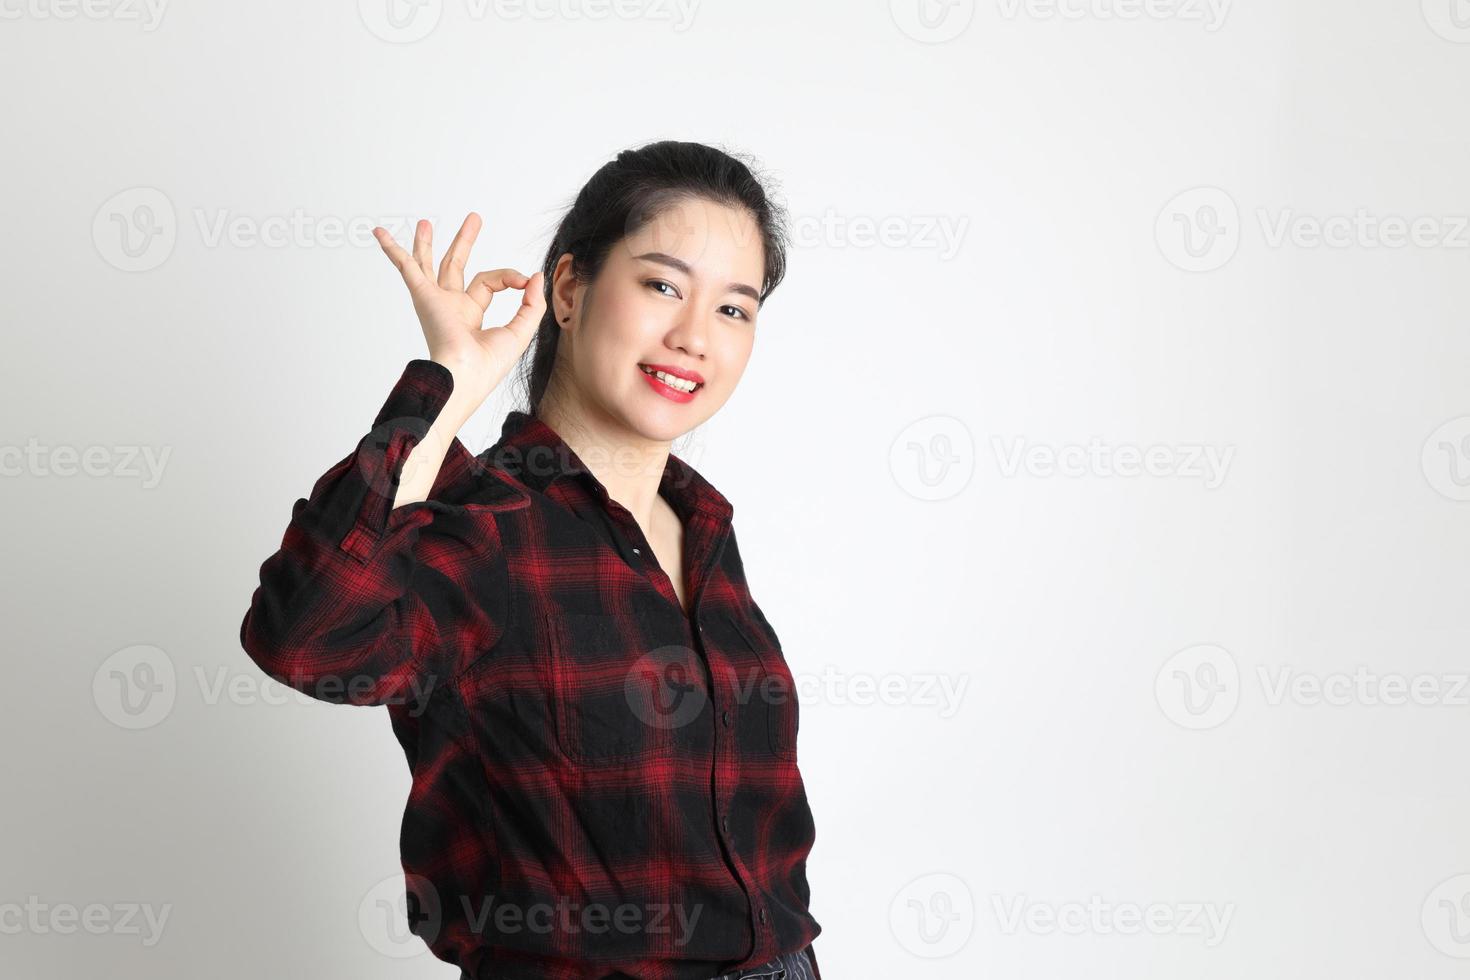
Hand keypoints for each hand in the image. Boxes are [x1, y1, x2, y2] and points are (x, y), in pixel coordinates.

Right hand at [372, 213, 545, 408]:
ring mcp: (434, 301)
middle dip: (464, 242)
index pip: (490, 282)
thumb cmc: (488, 364)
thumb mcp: (521, 331)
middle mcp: (450, 307)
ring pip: (428, 265)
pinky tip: (380, 232)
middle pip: (456, 267)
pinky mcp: (424, 297)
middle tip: (474, 219)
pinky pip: (406, 267)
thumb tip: (535, 277)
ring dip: (427, 243)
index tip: (524, 280)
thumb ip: (532, 304)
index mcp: (470, 317)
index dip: (509, 276)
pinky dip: (393, 250)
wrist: (465, 374)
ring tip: (425, 223)